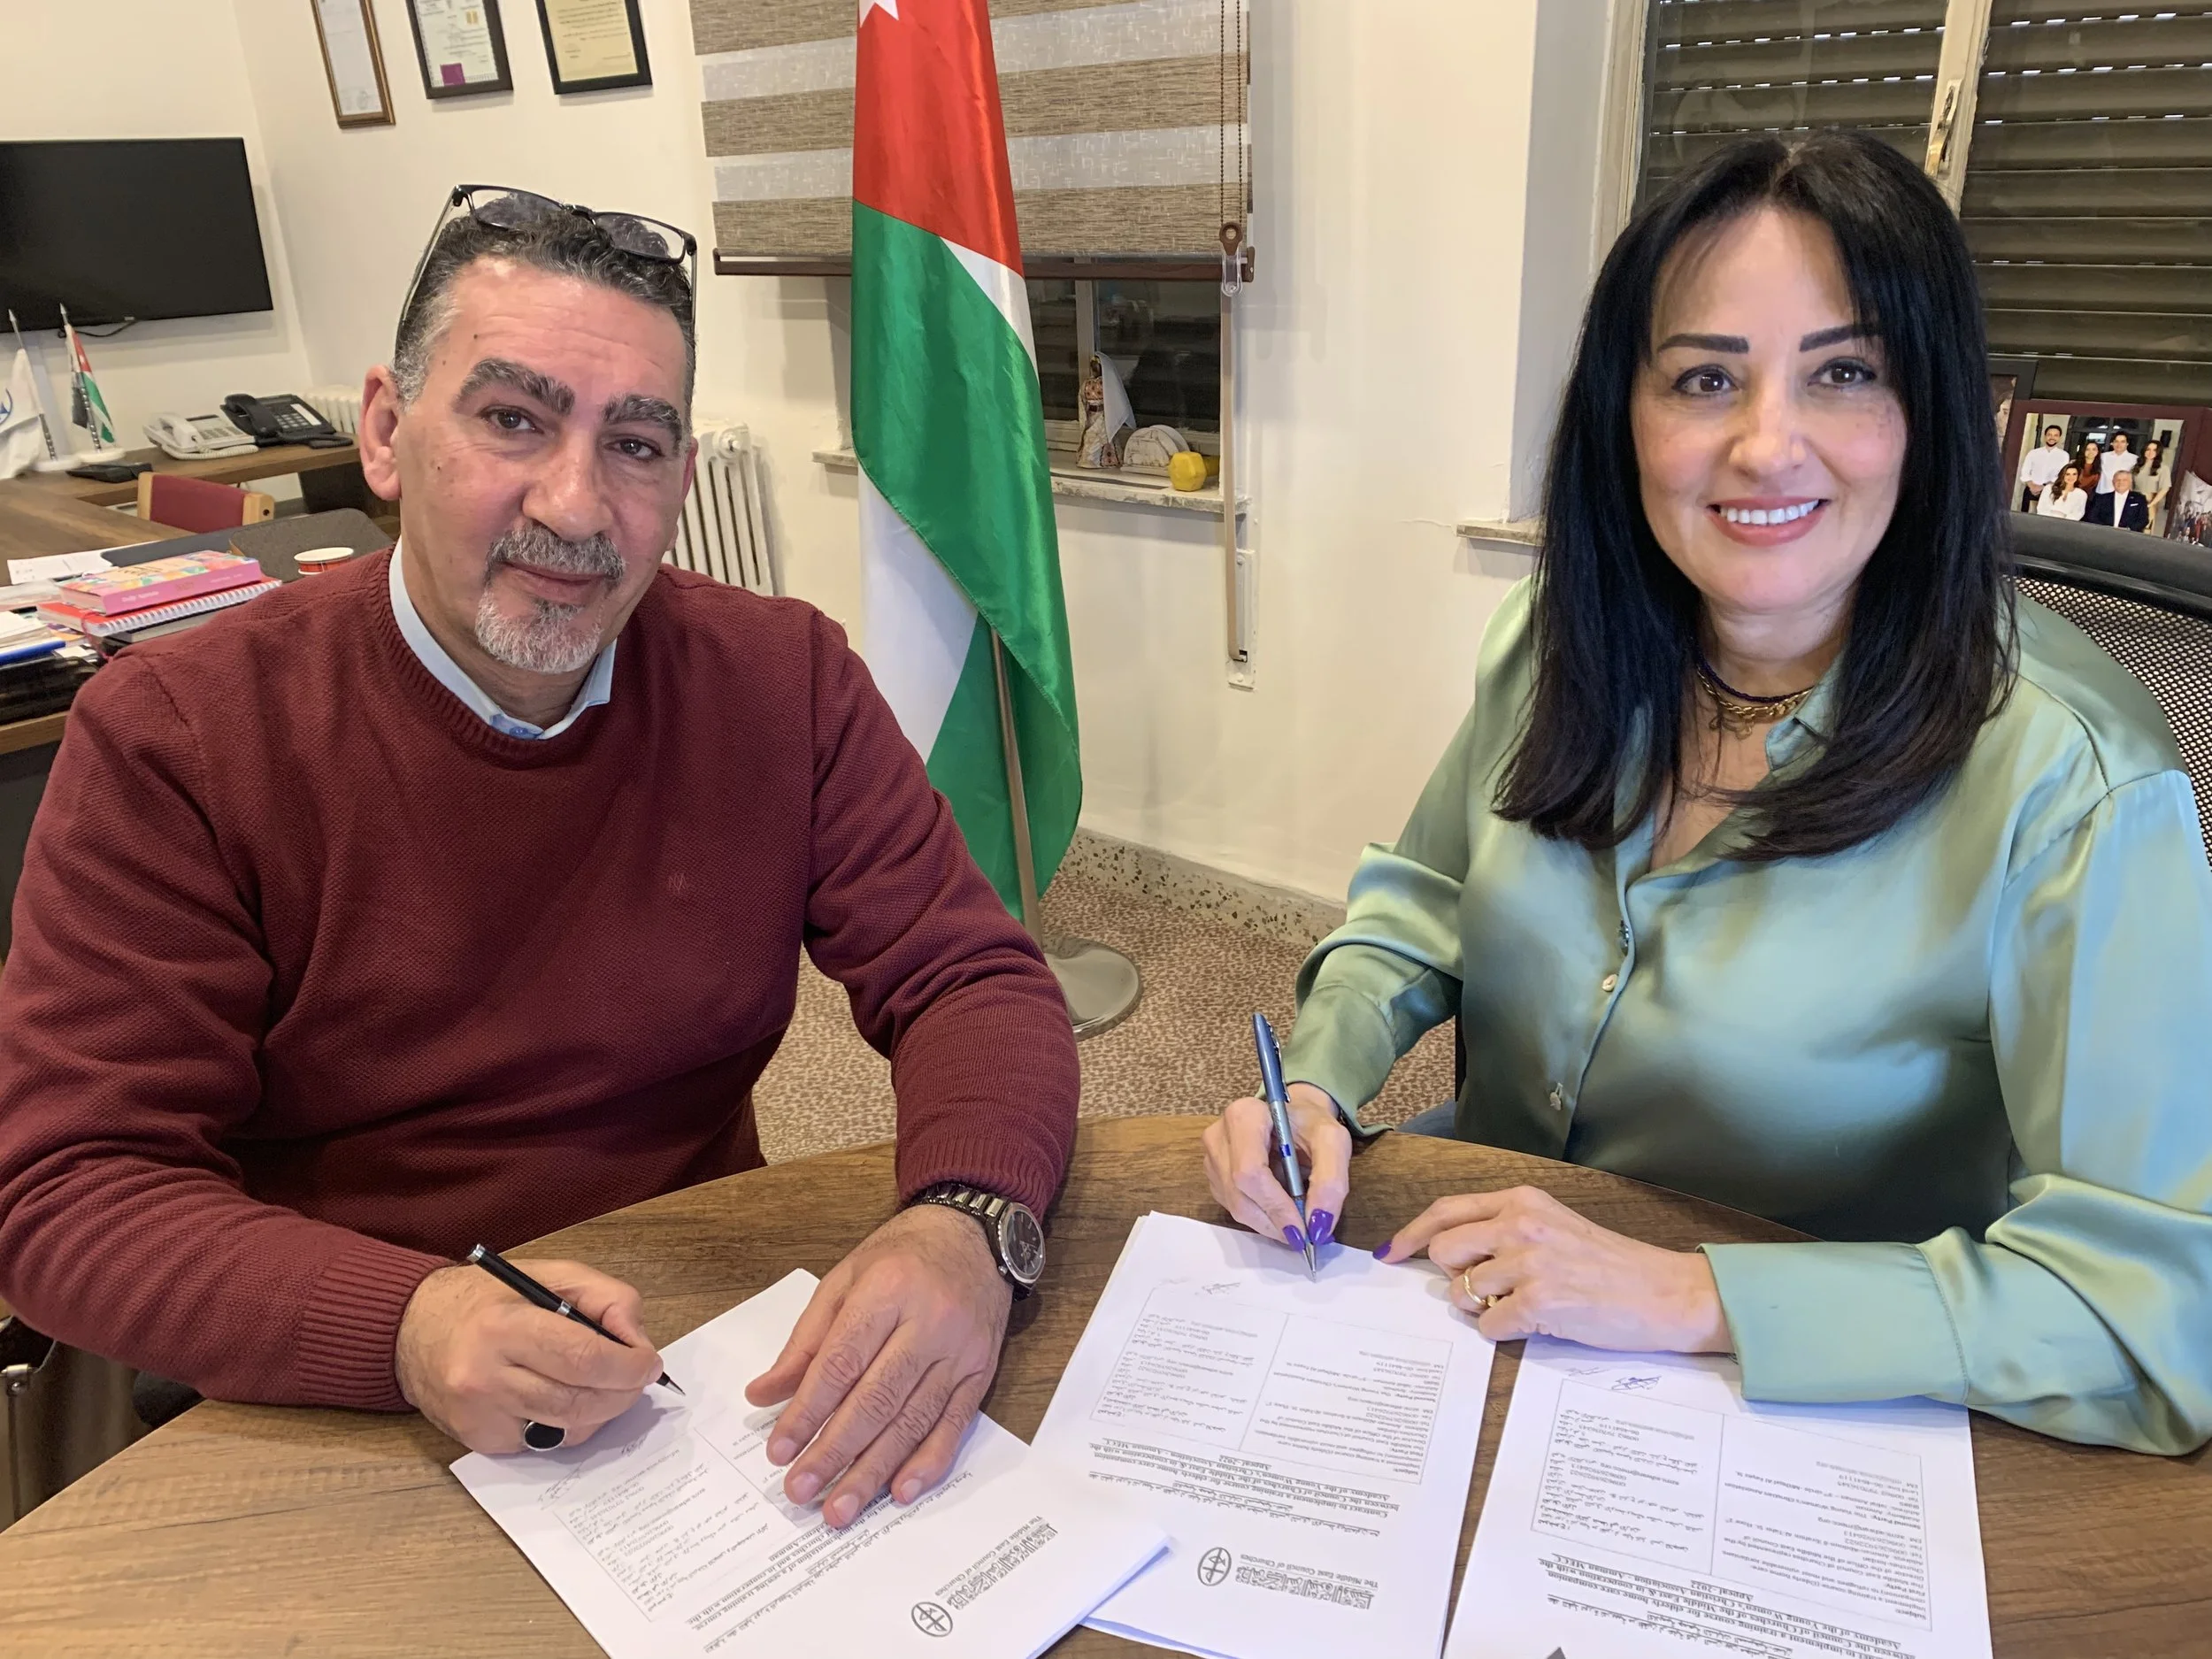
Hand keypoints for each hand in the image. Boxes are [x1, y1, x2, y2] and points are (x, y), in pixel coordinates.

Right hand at [396, 1259, 662, 1453]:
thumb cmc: (486, 1299)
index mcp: (504, 1326)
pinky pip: (543, 1442)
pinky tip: (563, 1399)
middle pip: (579, 1401)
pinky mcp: (479, 1441)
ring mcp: (480, 1415)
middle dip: (623, 1393)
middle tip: (638, 1379)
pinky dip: (567, 1425)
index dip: (628, 1365)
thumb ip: (603, 1297)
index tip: (649, 1362)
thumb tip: (637, 1340)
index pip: (583, 1357)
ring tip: (606, 1387)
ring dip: (601, 1412)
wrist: (411, 1328)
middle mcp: (486, 1377)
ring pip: (567, 1429)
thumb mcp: (548, 1275)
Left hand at [745, 1204, 1008, 1528]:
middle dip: (834, 1452)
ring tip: (839, 1508)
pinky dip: (928, 1461)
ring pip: (913, 1420)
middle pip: (876, 1400)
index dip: (807, 1411)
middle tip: (800, 1492)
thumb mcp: (844, 1280)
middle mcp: (928, 1323)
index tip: (778, 1450)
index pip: (841, 1363)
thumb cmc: (901, 1256)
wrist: (974, 1235)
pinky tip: (900, 1491)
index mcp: (887, 1292)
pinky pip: (955, 1424)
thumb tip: (763, 1394)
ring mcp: (960, 1352)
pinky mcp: (981, 1372)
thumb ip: (805, 1341)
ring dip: (873, 1470)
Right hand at [1203, 1081, 1351, 1251]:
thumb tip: (1319, 1225)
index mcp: (1243, 1117)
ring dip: (1270, 1223)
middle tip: (1306, 1234)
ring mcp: (1212, 1158)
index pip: (1250, 1172)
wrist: (1293, 1116)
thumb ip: (1330, 1181)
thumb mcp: (1332, 1142)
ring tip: (1297, 1220)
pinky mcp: (1214, 1177)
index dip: (1276, 1206)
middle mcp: (1219, 1136)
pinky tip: (1280, 1209)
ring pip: (1236, 1207)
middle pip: (1240, 1195)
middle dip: (1275, 1222)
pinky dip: (1261, 1218)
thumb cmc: (1310, 1124)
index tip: (1304, 1229)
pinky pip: (1234, 1208)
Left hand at [1380, 1186, 1732, 1353]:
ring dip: (1481, 1307)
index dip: (1412, 1234)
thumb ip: (1505, 1229)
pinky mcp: (1540, 1302)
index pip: (1446, 1210)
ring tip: (1520, 1305)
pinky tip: (1533, 1324)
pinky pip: (1489, 1325)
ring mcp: (1529, 1263)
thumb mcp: (1554, 1225)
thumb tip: (1450, 1252)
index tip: (1392, 1254)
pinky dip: (1502, 1331)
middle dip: (1454, 1277)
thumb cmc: (1610, 1264)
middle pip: (1444, 1252)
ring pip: (1462, 1292)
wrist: (1665, 1292)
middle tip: (1487, 1289)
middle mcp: (1521, 1224)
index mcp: (1522, 1201)